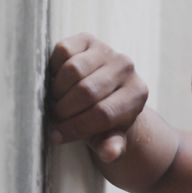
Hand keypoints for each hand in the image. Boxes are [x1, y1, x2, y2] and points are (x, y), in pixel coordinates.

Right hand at [48, 33, 148, 162]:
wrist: (103, 92)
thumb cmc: (106, 120)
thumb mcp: (110, 137)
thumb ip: (110, 147)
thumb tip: (110, 153)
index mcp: (137, 94)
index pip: (102, 113)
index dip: (75, 127)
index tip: (58, 136)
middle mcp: (126, 67)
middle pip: (86, 92)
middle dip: (64, 110)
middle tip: (55, 118)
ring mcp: (107, 50)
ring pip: (72, 71)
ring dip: (57, 91)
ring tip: (57, 102)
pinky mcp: (88, 39)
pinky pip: (62, 52)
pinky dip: (53, 69)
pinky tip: (57, 82)